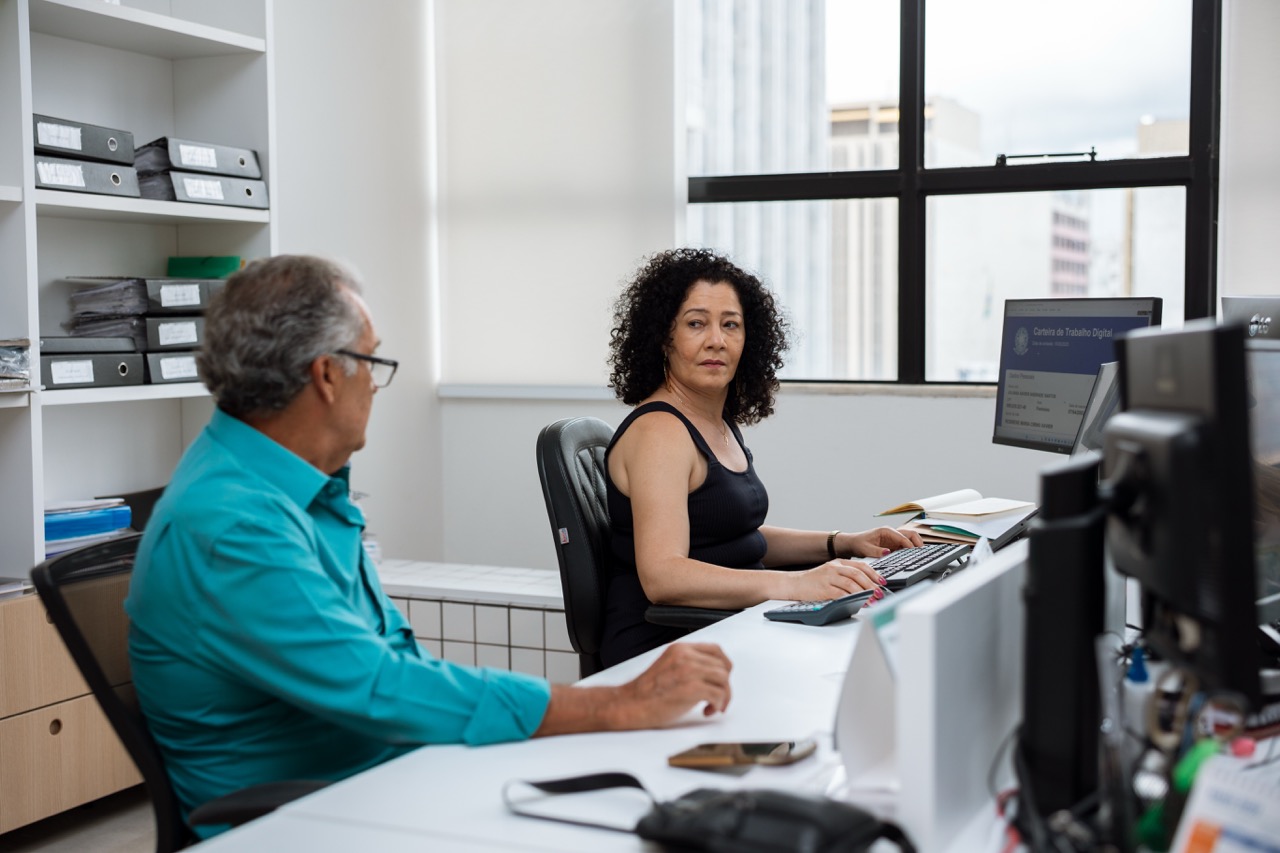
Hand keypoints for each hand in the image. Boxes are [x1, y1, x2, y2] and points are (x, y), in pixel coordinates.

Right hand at [614, 643, 732, 725]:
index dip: (724, 665)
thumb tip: (712, 673)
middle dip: (724, 685)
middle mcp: (686, 656)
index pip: (715, 650)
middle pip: (722, 666)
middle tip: (718, 698)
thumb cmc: (647, 692)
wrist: (630, 704)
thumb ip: (688, 664)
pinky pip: (718, 694)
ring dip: (723, 696)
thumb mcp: (669, 666)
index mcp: (680, 648)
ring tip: (712, 706)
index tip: (724, 678)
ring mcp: (689, 671)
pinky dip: (717, 705)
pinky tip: (706, 710)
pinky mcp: (691, 688)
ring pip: (723, 680)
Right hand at [783, 559, 884, 601]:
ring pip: (851, 583)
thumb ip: (846, 576)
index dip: (873, 573)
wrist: (793, 583)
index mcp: (838, 562)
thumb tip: (866, 587)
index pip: (860, 565)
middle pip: (858, 574)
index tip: (882, 582)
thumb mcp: (830, 573)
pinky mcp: (823, 588)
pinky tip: (858, 603)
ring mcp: (828, 577)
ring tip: (872, 600)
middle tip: (879, 593)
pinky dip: (852, 599)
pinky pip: (841, 594)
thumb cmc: (813, 581)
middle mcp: (834, 567)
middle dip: (871, 585)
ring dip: (864, 593)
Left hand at [839, 525, 922, 557]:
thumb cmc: (858, 543)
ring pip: (910, 539)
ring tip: (920, 555)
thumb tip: (888, 552)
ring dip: (916, 545)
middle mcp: (892, 533)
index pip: (902, 536)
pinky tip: (913, 557)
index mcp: (886, 530)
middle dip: (918, 542)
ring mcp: (894, 539)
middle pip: (910, 534)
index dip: (909, 544)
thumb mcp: (865, 549)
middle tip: (922, 552)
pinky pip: (906, 546)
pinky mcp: (894, 545)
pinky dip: (911, 551)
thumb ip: (876, 551)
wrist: (853, 544)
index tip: (914, 552)